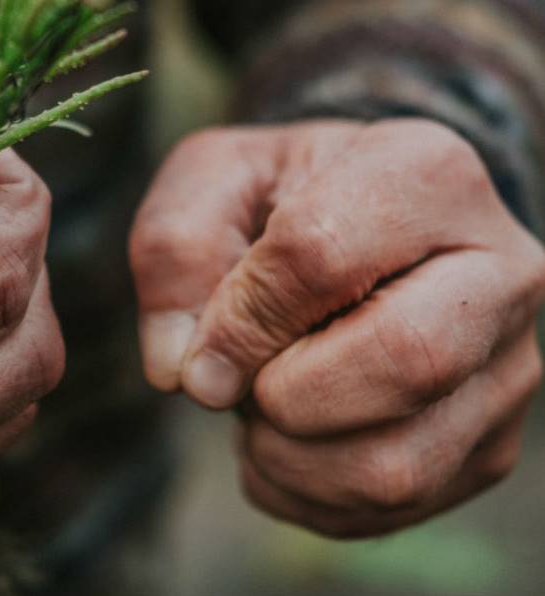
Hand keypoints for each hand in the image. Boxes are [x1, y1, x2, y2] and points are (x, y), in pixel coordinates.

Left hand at [130, 120, 544, 536]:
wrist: (356, 230)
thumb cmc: (279, 199)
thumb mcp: (213, 180)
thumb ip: (174, 249)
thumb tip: (180, 369)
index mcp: (426, 174)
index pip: (323, 256)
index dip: (242, 318)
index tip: (199, 349)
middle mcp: (497, 270)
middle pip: (405, 361)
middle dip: (284, 393)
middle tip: (237, 381)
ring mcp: (506, 364)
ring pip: (397, 463)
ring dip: (286, 455)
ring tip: (258, 406)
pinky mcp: (490, 440)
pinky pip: (393, 507)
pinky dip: (305, 491)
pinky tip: (285, 439)